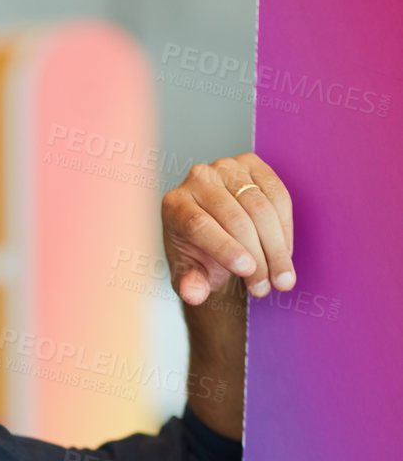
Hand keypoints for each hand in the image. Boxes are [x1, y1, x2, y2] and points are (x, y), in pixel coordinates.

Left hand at [161, 153, 294, 306]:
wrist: (215, 236)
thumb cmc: (198, 256)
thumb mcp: (189, 276)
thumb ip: (189, 284)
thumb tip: (193, 294)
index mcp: (175, 205)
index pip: (199, 224)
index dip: (224, 248)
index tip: (247, 271)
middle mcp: (198, 179)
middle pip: (234, 217)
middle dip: (256, 256)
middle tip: (266, 288)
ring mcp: (227, 168)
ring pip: (260, 207)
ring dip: (276, 247)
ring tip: (281, 279)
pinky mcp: (254, 166)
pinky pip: (278, 195)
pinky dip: (285, 228)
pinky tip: (285, 254)